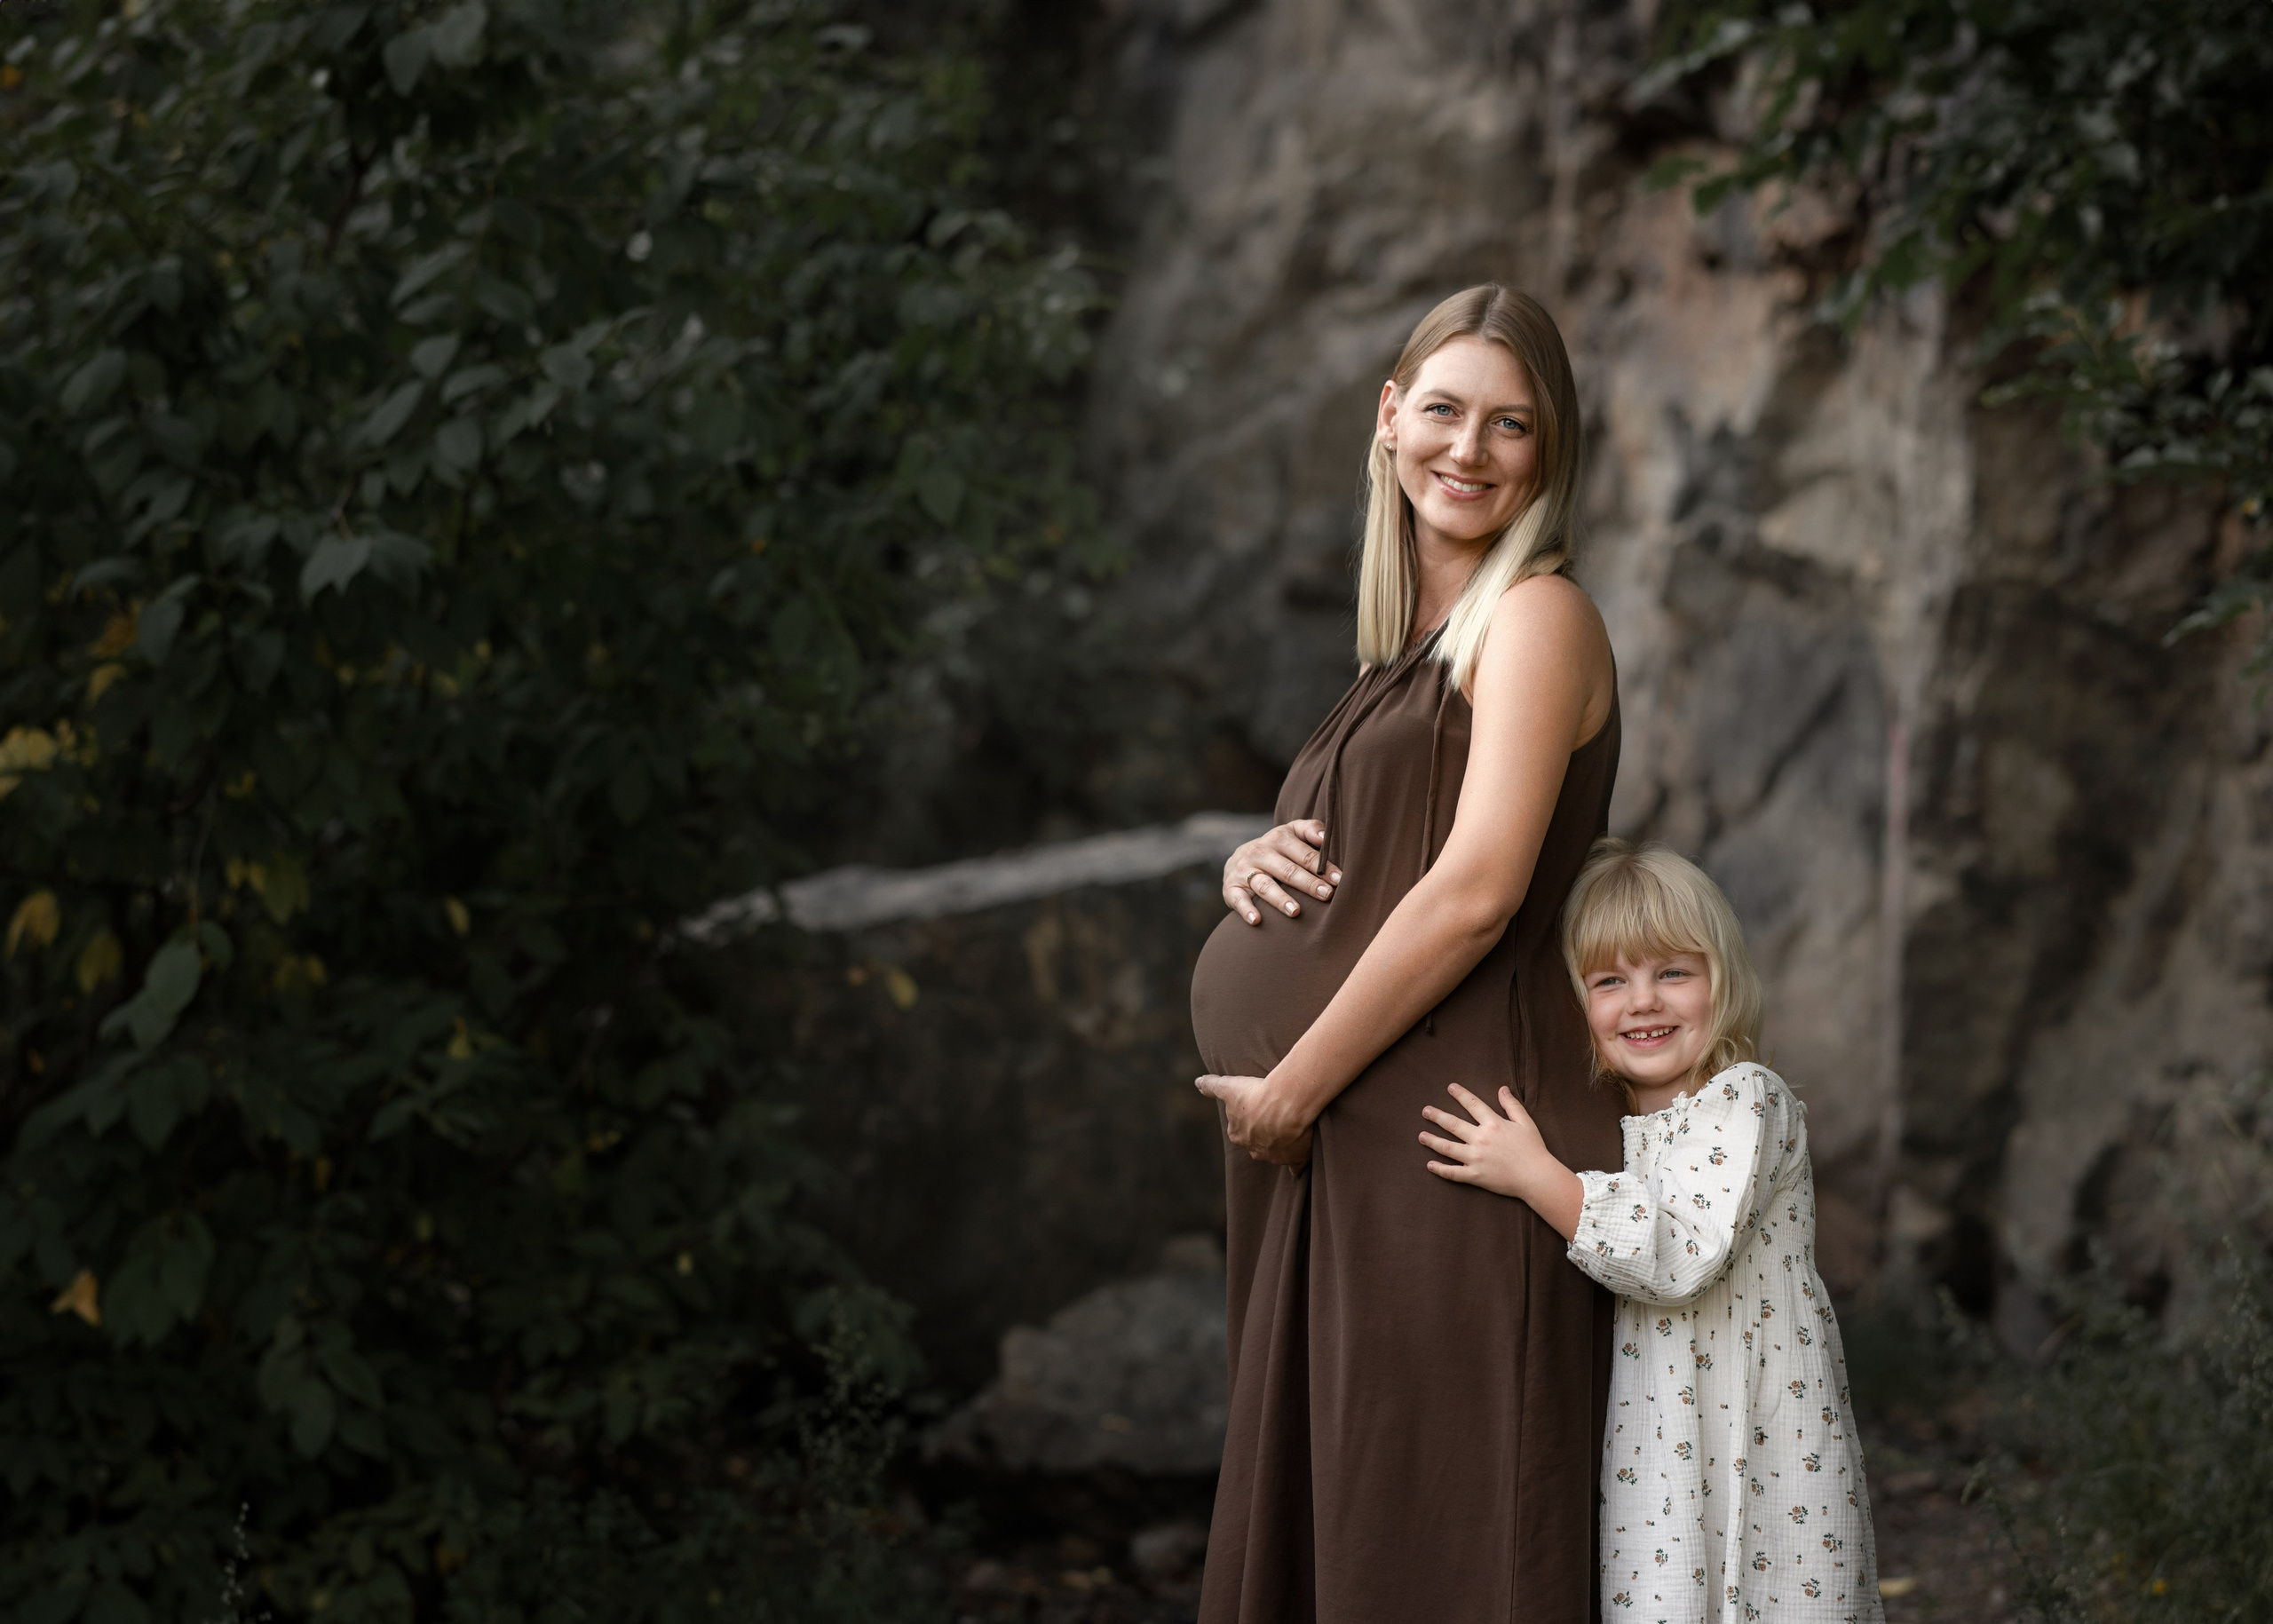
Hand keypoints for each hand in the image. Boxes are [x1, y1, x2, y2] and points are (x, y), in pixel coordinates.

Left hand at [1196, 1072, 1314, 1165]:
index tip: (1255, 1108)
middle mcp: (1254, 1149)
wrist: (1285, 1106)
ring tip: (1291, 1130)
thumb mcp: (1229, 1087)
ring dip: (1280, 1144)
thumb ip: (1211, 1085)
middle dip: (1262, 1134)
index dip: (1247, 1119)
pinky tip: (1300, 1162)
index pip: (1239, 1129)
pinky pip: (1296, 1166)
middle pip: (1256, 1142)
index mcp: (1238, 1135)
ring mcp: (1275, 1156)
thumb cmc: (1256, 1095)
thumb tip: (1197, 1082)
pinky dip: (1297, 1166)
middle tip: (1273, 1118)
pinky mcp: (1295, 1159)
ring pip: (1275, 1153)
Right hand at [1223, 820, 1340, 924]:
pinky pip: (1239, 900)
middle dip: (1307, 883)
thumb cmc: (1277, 850)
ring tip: (1296, 911)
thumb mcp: (1291, 833)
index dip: (1322, 866)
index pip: (1303, 853)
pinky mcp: (1231, 888)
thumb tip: (1325, 837)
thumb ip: (1310, 829)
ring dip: (1280, 899)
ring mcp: (1244, 870)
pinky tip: (1257, 920)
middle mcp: (1260, 852)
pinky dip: (1247, 910)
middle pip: (1287, 870)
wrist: (1239, 860)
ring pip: (1265, 885)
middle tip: (1325, 894)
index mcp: (1278, 838)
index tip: (1338, 879)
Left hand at [1420, 1083, 1561, 1203]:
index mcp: (1493, 1124)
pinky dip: (1440, 1169)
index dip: (1461, 1095)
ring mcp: (1476, 1158)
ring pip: (1448, 1148)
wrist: (1537, 1177)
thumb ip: (1512, 1105)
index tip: (1450, 1087)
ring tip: (1421, 1136)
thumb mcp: (1525, 1122)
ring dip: (1433, 1141)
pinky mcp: (1475, 1176)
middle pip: (1453, 1125)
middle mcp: (1481, 1139)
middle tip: (1425, 1111)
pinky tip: (1430, 1165)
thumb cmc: (1533, 1149)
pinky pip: (1453, 1173)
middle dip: (1437, 1116)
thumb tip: (1502, 1088)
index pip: (1473, 1105)